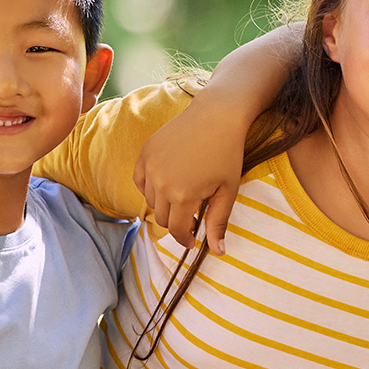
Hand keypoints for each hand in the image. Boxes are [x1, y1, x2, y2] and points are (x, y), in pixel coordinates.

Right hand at [136, 91, 249, 254]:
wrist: (217, 115)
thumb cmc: (227, 154)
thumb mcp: (228, 191)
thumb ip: (219, 222)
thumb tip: (218, 252)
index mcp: (182, 195)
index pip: (177, 230)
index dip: (186, 239)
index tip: (193, 240)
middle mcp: (161, 183)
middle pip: (163, 217)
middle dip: (178, 221)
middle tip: (194, 214)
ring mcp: (150, 166)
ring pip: (151, 201)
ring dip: (166, 204)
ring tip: (185, 194)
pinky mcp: (145, 153)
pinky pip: (141, 182)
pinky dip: (151, 187)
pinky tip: (168, 182)